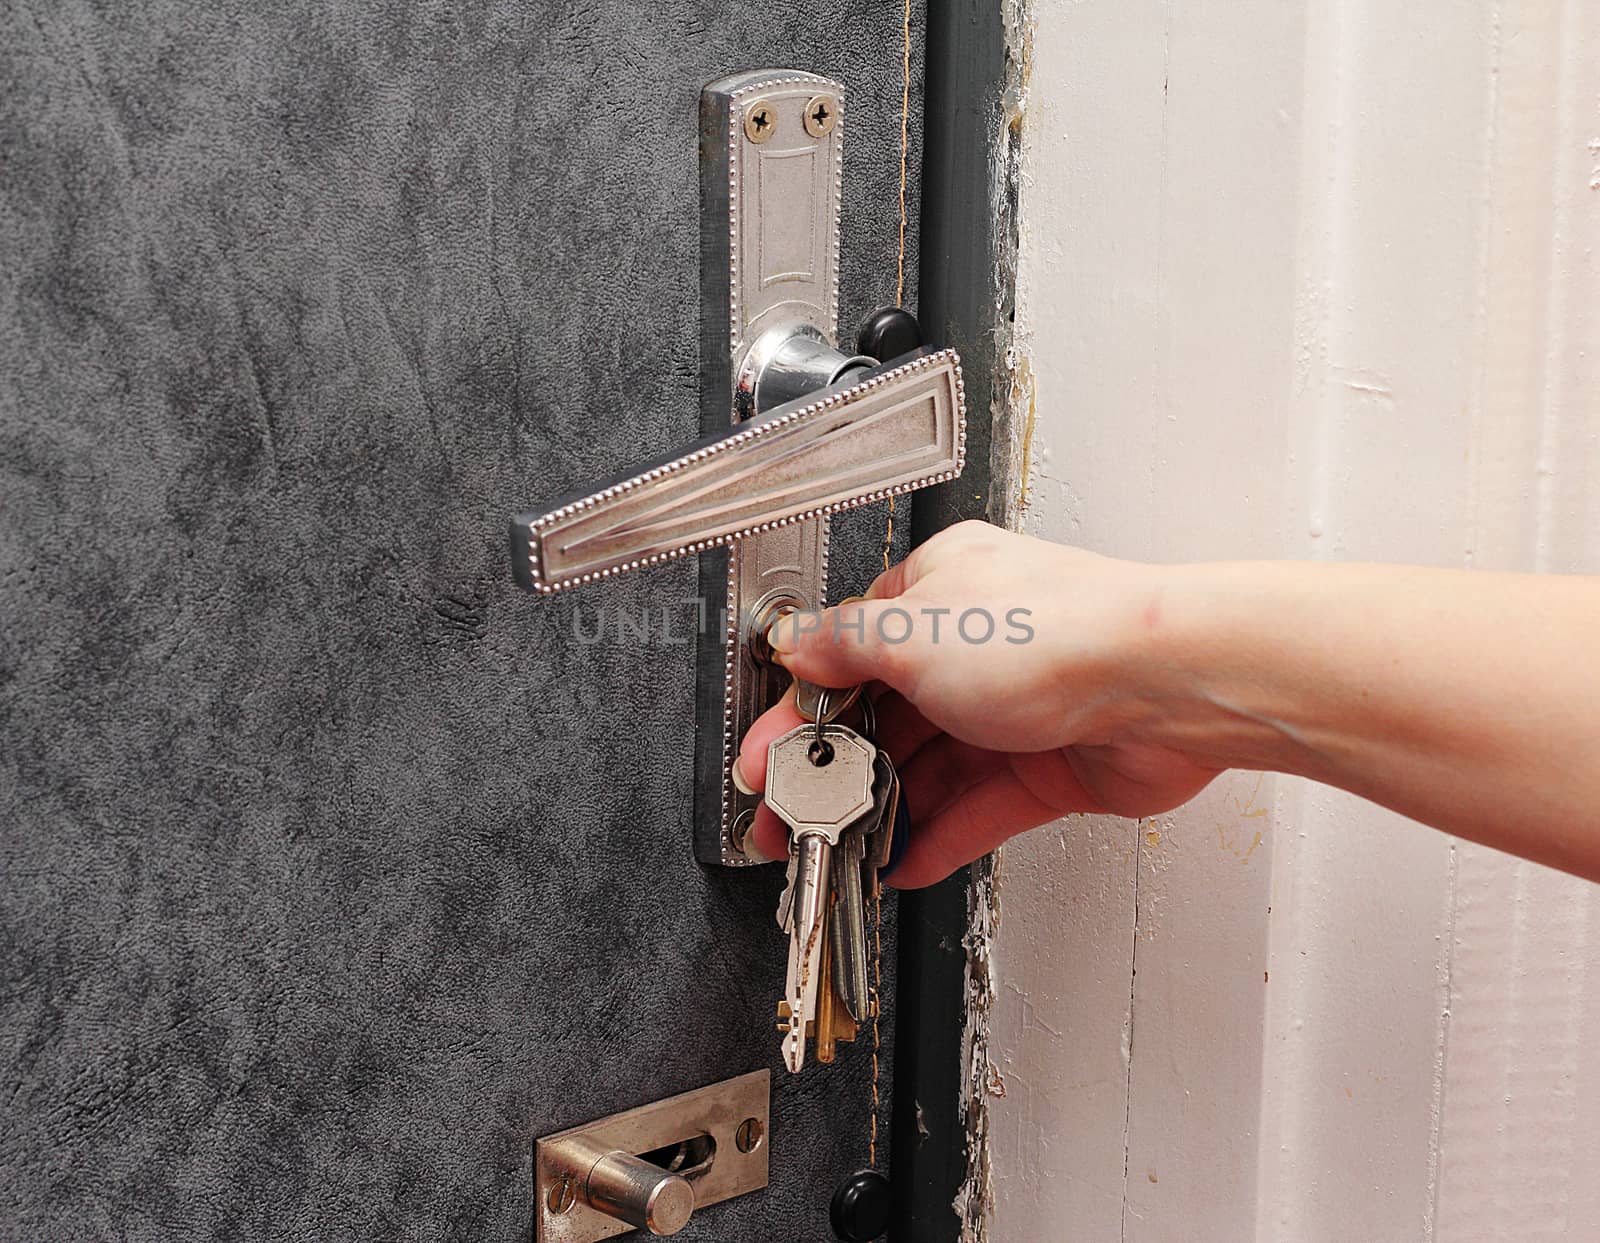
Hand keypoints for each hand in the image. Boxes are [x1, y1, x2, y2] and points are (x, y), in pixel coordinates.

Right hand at [734, 521, 1221, 887]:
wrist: (1166, 683)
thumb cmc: (1060, 630)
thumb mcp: (914, 631)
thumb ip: (844, 646)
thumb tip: (799, 644)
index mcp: (939, 588)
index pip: (848, 652)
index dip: (802, 708)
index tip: (768, 757)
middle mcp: (976, 643)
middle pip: (885, 716)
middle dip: (835, 771)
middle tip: (794, 817)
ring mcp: (1015, 708)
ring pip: (929, 769)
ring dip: (881, 811)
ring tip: (838, 849)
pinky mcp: (1050, 766)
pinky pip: (977, 809)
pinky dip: (937, 835)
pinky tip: (900, 861)